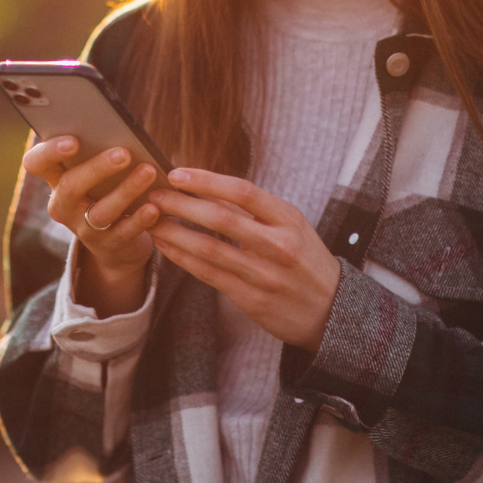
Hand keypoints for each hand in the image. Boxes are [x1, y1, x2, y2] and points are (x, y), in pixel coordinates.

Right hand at [21, 137, 160, 315]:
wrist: (113, 239)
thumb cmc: (104, 187)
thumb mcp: (94, 171)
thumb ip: (98, 150)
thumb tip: (122, 130)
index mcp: (55, 178)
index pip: (36, 163)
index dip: (50, 151)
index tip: (74, 140)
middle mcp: (63, 204)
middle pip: (70, 186)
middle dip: (97, 168)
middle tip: (124, 153)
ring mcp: (83, 227)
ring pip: (101, 211)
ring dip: (126, 190)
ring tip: (148, 171)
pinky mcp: (108, 243)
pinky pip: (123, 232)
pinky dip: (140, 219)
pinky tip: (153, 207)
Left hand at [149, 169, 340, 350]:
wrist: (332, 310)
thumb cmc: (305, 259)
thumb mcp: (289, 226)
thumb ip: (251, 209)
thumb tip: (206, 186)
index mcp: (288, 218)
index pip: (242, 191)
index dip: (206, 180)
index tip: (175, 173)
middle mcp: (278, 245)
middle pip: (221, 219)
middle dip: (181, 204)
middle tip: (152, 195)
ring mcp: (264, 274)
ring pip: (209, 249)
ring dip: (174, 232)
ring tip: (150, 220)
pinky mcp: (251, 299)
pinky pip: (209, 275)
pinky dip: (183, 258)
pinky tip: (165, 246)